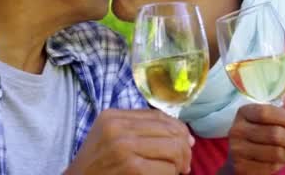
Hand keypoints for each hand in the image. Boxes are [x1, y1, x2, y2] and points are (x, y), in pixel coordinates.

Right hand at [65, 109, 193, 174]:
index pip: (158, 115)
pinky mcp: (131, 168)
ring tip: (177, 170)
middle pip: (169, 130)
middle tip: (185, 163)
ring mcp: (124, 147)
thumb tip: (183, 135)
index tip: (187, 142)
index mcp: (113, 116)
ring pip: (172, 148)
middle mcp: (118, 127)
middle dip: (184, 148)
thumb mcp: (109, 136)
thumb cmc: (96, 164)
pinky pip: (166, 168)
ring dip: (180, 162)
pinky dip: (171, 174)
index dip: (179, 128)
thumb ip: (137, 128)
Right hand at [227, 96, 284, 173]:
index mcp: (244, 112)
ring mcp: (237, 149)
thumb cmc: (257, 134)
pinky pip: (270, 166)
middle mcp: (237, 130)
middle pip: (274, 134)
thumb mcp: (267, 119)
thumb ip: (282, 110)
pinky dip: (280, 164)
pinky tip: (280, 160)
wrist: (238, 159)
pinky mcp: (241, 166)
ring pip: (275, 152)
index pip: (266, 112)